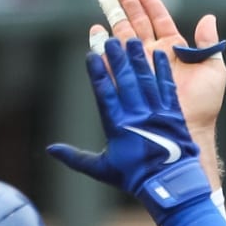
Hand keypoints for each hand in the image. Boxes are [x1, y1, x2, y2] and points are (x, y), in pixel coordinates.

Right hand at [47, 38, 209, 222]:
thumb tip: (51, 149)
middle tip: (111, 39)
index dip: (97, 74)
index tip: (91, 54)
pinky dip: (163, 70)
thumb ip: (76, 158)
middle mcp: (137, 117)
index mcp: (118, 127)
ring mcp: (157, 114)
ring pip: (146, 80)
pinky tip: (159, 54)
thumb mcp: (103, 170)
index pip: (104, 94)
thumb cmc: (135, 179)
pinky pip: (167, 88)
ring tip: (132, 40)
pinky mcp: (174, 115)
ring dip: (138, 59)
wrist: (170, 186)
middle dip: (117, 59)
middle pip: (125, 81)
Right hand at [94, 0, 225, 177]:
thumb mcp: (214, 71)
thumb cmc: (204, 106)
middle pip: (136, 22)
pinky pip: (113, 59)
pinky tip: (96, 31)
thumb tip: (209, 18)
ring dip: (112, 16)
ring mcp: (139, 67)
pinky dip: (103, 45)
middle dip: (125, 1)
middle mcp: (154, 55)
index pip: (158, 18)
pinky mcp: (128, 80)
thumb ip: (210, 44)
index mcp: (173, 49)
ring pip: (122, 35)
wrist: (189, 130)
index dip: (148, 1)